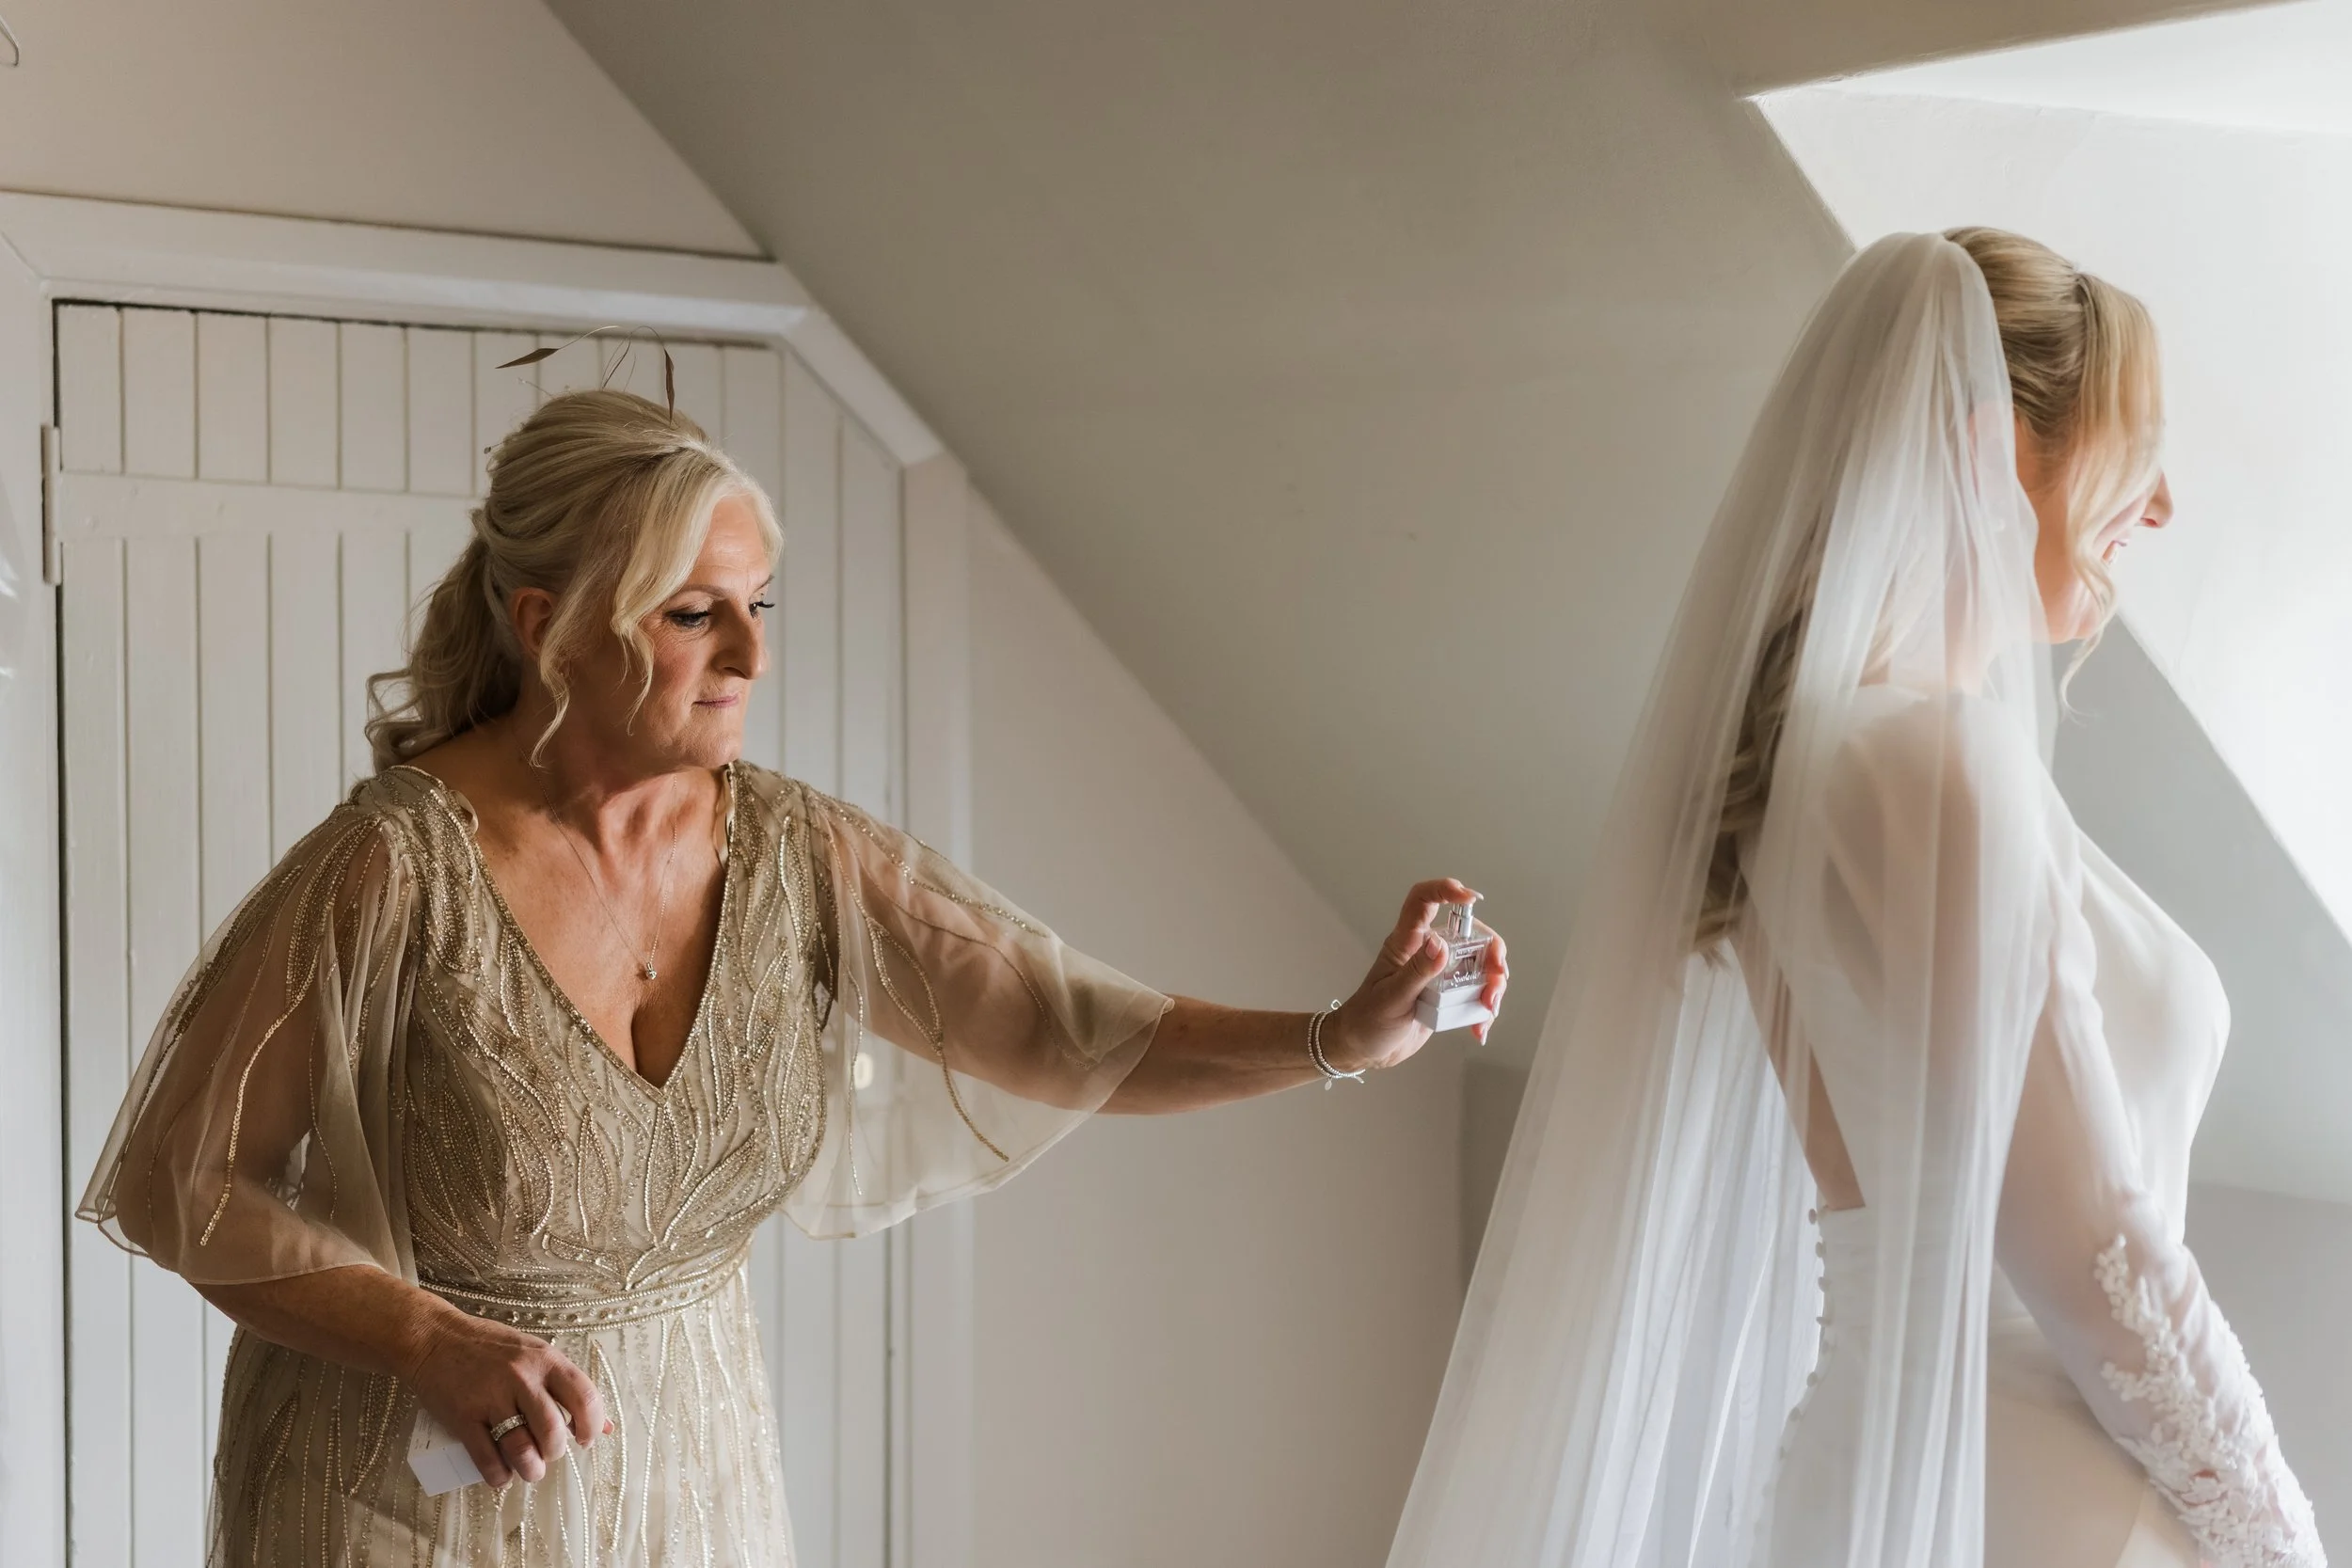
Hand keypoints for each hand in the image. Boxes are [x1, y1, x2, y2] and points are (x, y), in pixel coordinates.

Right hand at [401, 1301, 609, 1487]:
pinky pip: (487, 1458)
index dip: (591, 1426)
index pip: (584, 1396)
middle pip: (552, 1430)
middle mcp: (522, 1377)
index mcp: (546, 1360)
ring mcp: (491, 1397)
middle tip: (548, 1454)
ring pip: (522, 1449)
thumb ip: (567, 1386)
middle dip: (555, 1453)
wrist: (433, 1338)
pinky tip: (502, 1475)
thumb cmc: (489, 1347)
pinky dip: (499, 1476)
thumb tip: (605, 1426)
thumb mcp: (535, 1353)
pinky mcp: (463, 1416)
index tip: (585, 1440)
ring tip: (529, 1469)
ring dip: (530, 1469)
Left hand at [1326, 877, 1509, 1071]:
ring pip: (1479, 964)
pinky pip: (1475, 993)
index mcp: (1407, 944)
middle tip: (1495, 979)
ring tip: (1488, 1008)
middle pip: (1469, 934)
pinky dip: (1482, 1010)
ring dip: (1493, 985)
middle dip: (1491, 953)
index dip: (1445, 890)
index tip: (1471, 899)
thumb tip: (1440, 944)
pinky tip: (1478, 1027)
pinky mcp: (1448, 996)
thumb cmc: (1367, 1020)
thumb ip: (1417, 971)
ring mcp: (1440, 974)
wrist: (1364, 1048)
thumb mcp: (1392, 997)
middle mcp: (1426, 953)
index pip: (1423, 901)